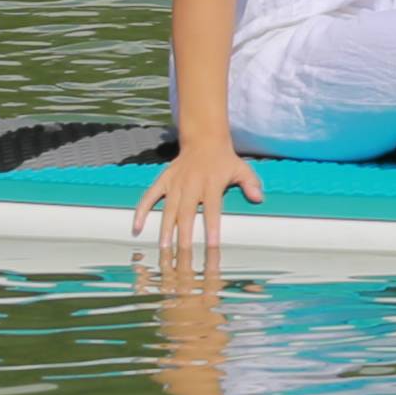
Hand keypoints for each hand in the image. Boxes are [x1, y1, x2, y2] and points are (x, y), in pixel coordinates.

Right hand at [135, 141, 265, 277]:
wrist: (204, 139)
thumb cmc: (224, 159)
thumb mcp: (241, 168)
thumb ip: (250, 183)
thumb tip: (258, 198)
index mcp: (211, 183)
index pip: (212, 210)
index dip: (212, 228)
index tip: (212, 246)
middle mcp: (191, 184)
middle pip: (187, 214)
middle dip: (184, 236)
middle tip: (183, 255)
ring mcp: (175, 183)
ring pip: (168, 209)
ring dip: (165, 229)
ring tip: (163, 248)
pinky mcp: (163, 180)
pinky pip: (149, 196)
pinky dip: (142, 211)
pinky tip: (137, 227)